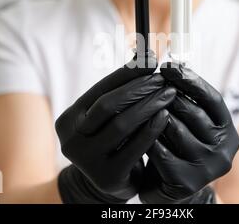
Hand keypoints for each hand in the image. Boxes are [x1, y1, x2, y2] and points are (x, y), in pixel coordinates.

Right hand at [55, 55, 176, 203]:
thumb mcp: (109, 117)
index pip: (100, 89)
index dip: (126, 73)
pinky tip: (166, 115)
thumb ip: (120, 91)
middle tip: (162, 78)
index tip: (150, 59)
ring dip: (149, 105)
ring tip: (169, 93)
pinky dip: (152, 128)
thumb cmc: (112, 141)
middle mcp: (71, 139)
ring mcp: (87, 160)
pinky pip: (135, 147)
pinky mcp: (108, 177)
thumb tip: (145, 57)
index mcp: (69, 120)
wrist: (108, 181)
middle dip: (138, 88)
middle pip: (108, 105)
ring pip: (122, 124)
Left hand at [139, 62, 238, 203]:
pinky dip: (147, 137)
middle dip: (167, 94)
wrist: (172, 187)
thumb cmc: (179, 146)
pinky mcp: (187, 183)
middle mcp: (224, 150)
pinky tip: (136, 129)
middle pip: (192, 111)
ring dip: (155, 114)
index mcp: (227, 130)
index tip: (169, 65)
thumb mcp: (189, 121)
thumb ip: (186, 98)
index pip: (212, 98)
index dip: (190, 80)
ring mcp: (207, 169)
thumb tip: (171, 65)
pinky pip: (161, 152)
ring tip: (139, 102)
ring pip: (175, 130)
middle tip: (148, 82)